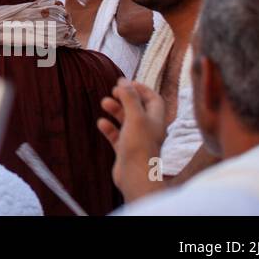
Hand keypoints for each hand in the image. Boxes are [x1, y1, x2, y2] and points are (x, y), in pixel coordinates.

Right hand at [97, 79, 168, 201]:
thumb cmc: (140, 147)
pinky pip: (116, 136)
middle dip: (125, 98)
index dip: (142, 89)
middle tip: (114, 91)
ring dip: (115, 110)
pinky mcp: (126, 151)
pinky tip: (101, 123)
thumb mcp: (135, 117)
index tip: (127, 82)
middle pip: (138, 108)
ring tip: (104, 103)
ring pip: (126, 121)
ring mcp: (136, 140)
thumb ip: (129, 98)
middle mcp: (148, 130)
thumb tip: (123, 80)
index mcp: (156, 120)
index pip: (154, 99)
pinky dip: (109, 128)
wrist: (136, 177)